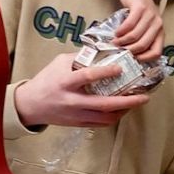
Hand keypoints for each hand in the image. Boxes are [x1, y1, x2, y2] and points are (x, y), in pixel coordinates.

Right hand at [14, 53, 149, 127]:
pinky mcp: (78, 124)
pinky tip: (123, 109)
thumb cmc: (47, 80)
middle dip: (127, 102)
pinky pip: (101, 124)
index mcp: (66, 83)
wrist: (29, 105)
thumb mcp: (59, 63)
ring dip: (124, 111)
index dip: (105, 72)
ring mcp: (76, 115)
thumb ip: (81, 57)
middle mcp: (72, 101)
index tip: (120, 68)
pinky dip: (115, 117)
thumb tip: (106, 50)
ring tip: (136, 102)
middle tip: (144, 96)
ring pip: (106, 118)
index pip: (87, 77)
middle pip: (104, 104)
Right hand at [113, 0, 164, 60]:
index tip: (133, 58)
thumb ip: (142, 39)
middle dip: (129, 50)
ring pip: (135, 36)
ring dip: (122, 41)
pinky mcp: (141, 8)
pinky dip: (121, 31)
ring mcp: (150, 16)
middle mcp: (158, 25)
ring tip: (115, 41)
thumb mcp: (145, 27)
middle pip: (144, 45)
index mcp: (161, 32)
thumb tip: (132, 56)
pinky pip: (129, 25)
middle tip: (119, 50)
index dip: (144, 58)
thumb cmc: (138, 12)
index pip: (157, 52)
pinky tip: (116, 32)